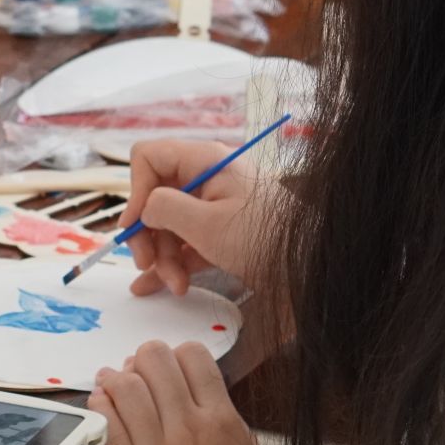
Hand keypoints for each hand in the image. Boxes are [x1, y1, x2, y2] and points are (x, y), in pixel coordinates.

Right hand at [122, 139, 275, 295]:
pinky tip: (169, 286)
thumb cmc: (263, 239)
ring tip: (175, 285)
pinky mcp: (222, 230)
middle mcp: (207, 177)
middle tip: (145, 263)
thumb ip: (165, 209)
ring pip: (169, 223)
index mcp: (205, 161)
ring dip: (164, 256)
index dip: (136, 190)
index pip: (149, 158)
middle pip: (156, 196)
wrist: (309, 268)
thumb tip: (143, 209)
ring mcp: (215, 204)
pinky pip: (187, 240)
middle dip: (148, 233)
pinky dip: (177, 261)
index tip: (136, 226)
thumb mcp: (207, 224)